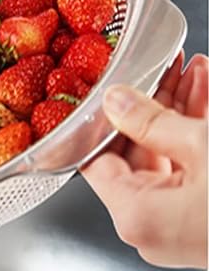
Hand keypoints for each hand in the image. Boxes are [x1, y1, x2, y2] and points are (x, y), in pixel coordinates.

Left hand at [82, 53, 207, 268]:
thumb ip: (150, 119)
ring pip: (167, 153)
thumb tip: (116, 100)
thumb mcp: (200, 143)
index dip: (99, 115)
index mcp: (137, 215)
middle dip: (152, 100)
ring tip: (192, 67)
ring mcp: (184, 225)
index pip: (94, 157)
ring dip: (179, 107)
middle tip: (160, 64)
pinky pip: (192, 167)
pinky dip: (196, 129)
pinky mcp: (208, 216)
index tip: (105, 81)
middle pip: (134, 150)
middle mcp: (155, 227)